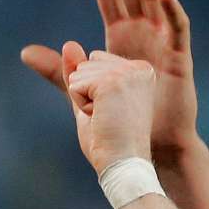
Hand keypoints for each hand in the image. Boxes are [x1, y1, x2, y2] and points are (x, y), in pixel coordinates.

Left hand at [21, 0, 197, 159]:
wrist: (149, 146)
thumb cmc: (120, 117)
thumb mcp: (82, 89)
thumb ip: (59, 70)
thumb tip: (24, 52)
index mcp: (119, 36)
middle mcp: (142, 33)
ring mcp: (162, 43)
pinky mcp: (179, 59)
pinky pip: (177, 28)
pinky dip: (171, 9)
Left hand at [62, 44, 156, 173]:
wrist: (123, 164)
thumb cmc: (110, 140)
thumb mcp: (91, 100)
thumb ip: (79, 72)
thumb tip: (69, 44)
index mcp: (140, 70)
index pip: (94, 60)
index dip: (93, 90)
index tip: (113, 112)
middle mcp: (138, 67)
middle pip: (85, 63)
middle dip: (87, 93)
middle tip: (109, 117)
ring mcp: (126, 73)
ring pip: (78, 72)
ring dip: (83, 99)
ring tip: (107, 118)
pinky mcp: (112, 81)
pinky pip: (74, 84)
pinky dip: (80, 104)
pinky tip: (101, 118)